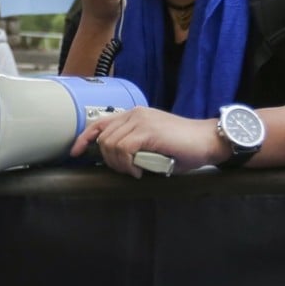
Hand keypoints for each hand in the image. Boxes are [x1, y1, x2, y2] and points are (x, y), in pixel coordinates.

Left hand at [69, 107, 229, 177]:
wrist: (208, 141)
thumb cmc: (185, 146)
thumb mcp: (153, 144)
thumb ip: (134, 146)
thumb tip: (114, 160)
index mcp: (136, 114)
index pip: (100, 123)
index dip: (84, 138)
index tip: (76, 152)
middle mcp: (136, 113)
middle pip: (103, 137)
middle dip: (108, 160)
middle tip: (127, 171)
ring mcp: (142, 121)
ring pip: (111, 144)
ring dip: (119, 164)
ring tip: (135, 171)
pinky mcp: (148, 131)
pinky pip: (123, 149)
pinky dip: (127, 164)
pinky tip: (139, 170)